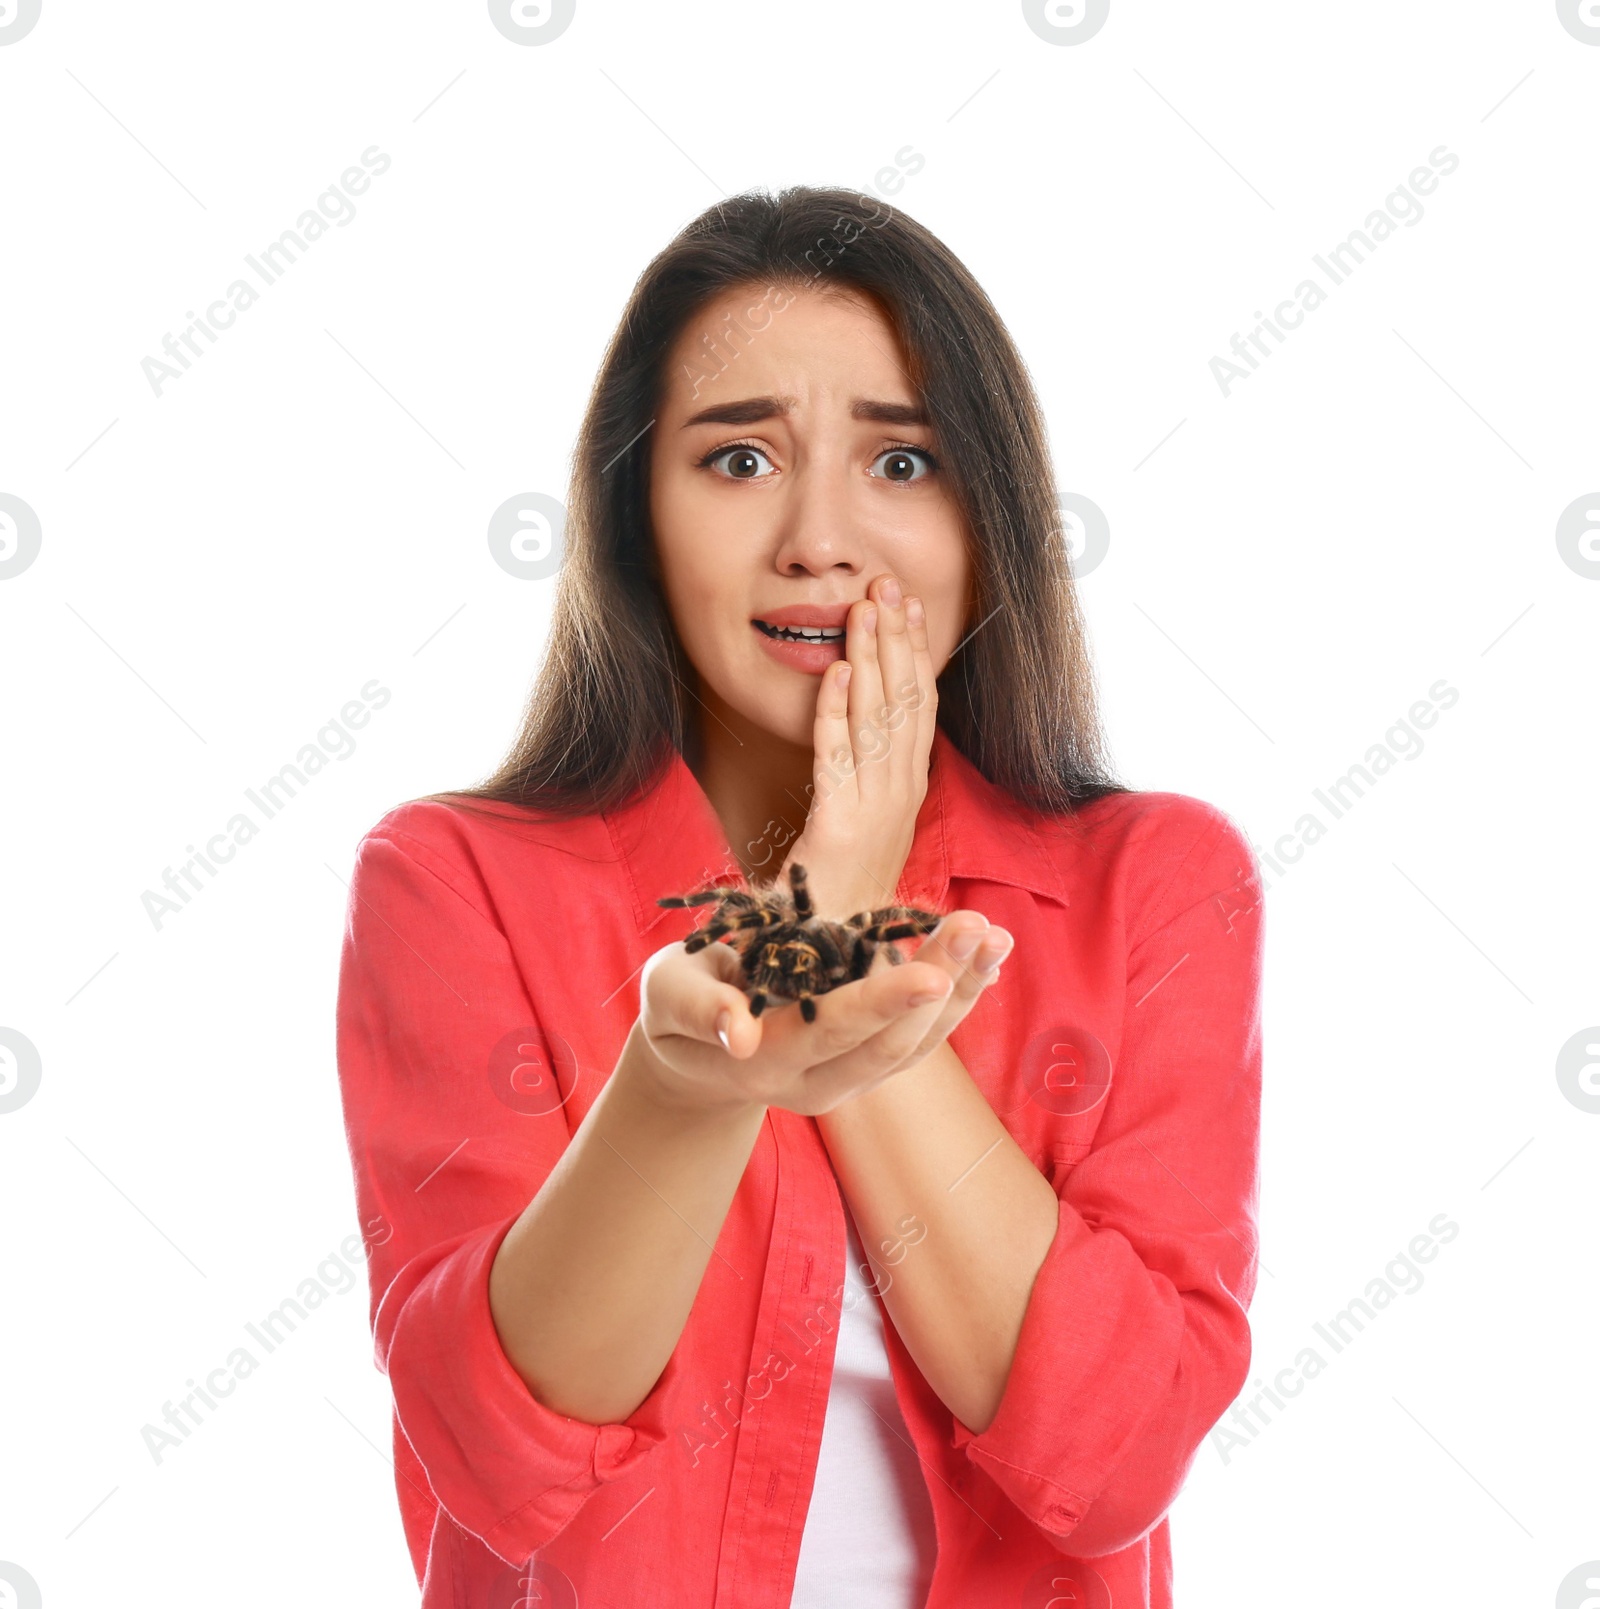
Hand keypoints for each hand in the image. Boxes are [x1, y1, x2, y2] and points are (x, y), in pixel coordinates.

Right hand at [633, 909, 1004, 1117]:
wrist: (696, 1059)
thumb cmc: (678, 1010)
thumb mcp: (668, 997)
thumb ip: (699, 1010)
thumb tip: (739, 1033)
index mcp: (767, 1063)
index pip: (833, 1032)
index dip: (883, 1003)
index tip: (932, 973)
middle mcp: (817, 1083)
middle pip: (893, 1042)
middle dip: (942, 984)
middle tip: (976, 927)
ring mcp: (850, 1079)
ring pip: (920, 1046)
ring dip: (965, 991)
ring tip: (998, 936)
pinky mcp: (870, 1065)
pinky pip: (924, 1039)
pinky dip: (961, 999)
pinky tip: (987, 959)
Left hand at [780, 572, 936, 921]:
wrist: (832, 961)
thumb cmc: (840, 896)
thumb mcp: (863, 829)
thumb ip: (866, 781)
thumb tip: (861, 731)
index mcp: (908, 792)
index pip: (918, 708)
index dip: (915, 654)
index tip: (910, 607)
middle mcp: (899, 796)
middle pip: (904, 702)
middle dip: (895, 639)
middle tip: (887, 583)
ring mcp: (874, 811)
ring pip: (876, 720)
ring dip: (868, 659)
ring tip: (864, 609)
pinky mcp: (838, 827)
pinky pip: (837, 760)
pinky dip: (835, 713)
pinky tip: (832, 673)